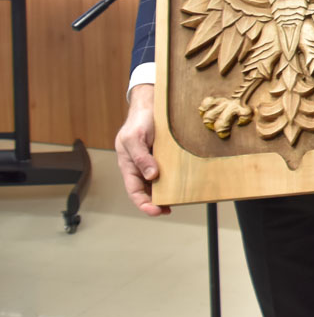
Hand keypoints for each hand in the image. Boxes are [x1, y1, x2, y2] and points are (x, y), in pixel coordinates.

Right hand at [113, 84, 169, 215]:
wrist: (148, 106)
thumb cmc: (138, 122)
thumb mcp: (135, 138)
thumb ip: (141, 158)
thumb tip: (152, 176)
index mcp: (129, 166)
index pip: (134, 191)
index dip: (144, 204)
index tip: (156, 210)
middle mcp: (140, 168)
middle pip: (146, 191)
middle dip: (156, 203)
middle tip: (169, 209)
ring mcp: (152, 163)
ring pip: (158, 183)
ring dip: (166, 193)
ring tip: (178, 200)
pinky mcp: (163, 157)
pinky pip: (168, 171)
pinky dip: (173, 180)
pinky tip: (182, 183)